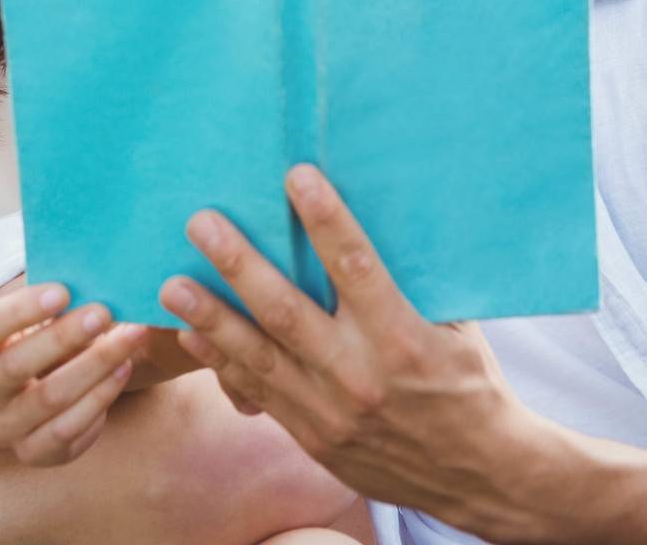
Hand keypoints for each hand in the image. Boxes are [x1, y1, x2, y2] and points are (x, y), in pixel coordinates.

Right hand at [0, 280, 190, 465]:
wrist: (29, 392)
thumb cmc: (43, 333)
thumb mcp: (41, 311)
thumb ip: (56, 289)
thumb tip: (93, 254)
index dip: (22, 310)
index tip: (63, 290)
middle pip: (19, 366)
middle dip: (65, 337)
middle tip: (106, 310)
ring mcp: (6, 427)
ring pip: (49, 401)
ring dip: (94, 367)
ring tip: (129, 338)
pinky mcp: (34, 453)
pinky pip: (68, 433)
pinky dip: (99, 401)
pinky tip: (123, 371)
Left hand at [158, 165, 557, 536]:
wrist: (475, 471)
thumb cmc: (466, 379)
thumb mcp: (453, 324)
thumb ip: (409, 280)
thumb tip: (377, 214)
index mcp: (402, 337)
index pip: (356, 267)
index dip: (325, 220)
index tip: (295, 175)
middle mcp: (360, 375)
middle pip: (287, 312)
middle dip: (239, 265)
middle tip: (201, 224)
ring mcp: (330, 411)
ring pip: (259, 358)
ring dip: (211, 318)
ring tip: (172, 286)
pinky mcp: (313, 436)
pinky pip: (258, 394)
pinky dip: (221, 364)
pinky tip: (192, 335)